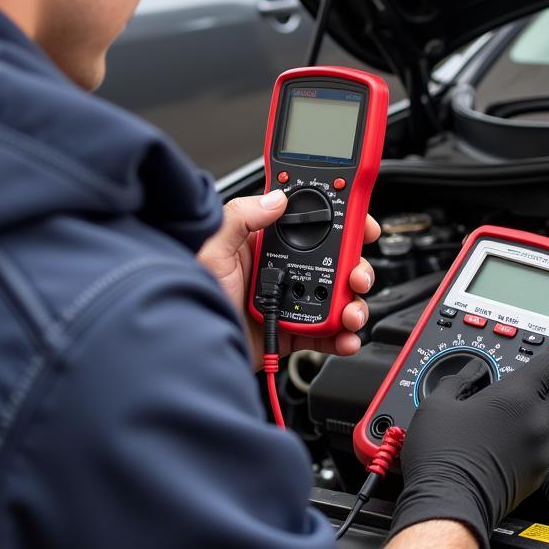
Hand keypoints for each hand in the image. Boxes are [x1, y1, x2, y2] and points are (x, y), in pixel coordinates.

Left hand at [197, 189, 380, 367]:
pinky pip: (326, 332)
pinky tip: (345, 337)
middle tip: (358, 275)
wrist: (188, 349)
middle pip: (334, 261)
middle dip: (355, 266)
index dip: (341, 220)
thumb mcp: (212, 247)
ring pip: (336, 296)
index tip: (361, 224)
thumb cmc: (190, 294)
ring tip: (351, 312)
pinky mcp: (291, 332)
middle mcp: (281, 269)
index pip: (311, 223)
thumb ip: (241, 216)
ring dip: (354, 303)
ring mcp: (288, 301)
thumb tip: (277, 198)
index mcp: (265, 242)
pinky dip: (343, 336)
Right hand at [391, 346, 548, 548]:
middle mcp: (538, 421)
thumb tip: (468, 372)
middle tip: (541, 381)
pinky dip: (539, 440)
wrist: (449, 504)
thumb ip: (458, 379)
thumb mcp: (437, 403)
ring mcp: (542, 451)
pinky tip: (514, 441)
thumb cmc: (442, 457)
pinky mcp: (539, 475)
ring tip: (521, 413)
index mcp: (515, 396)